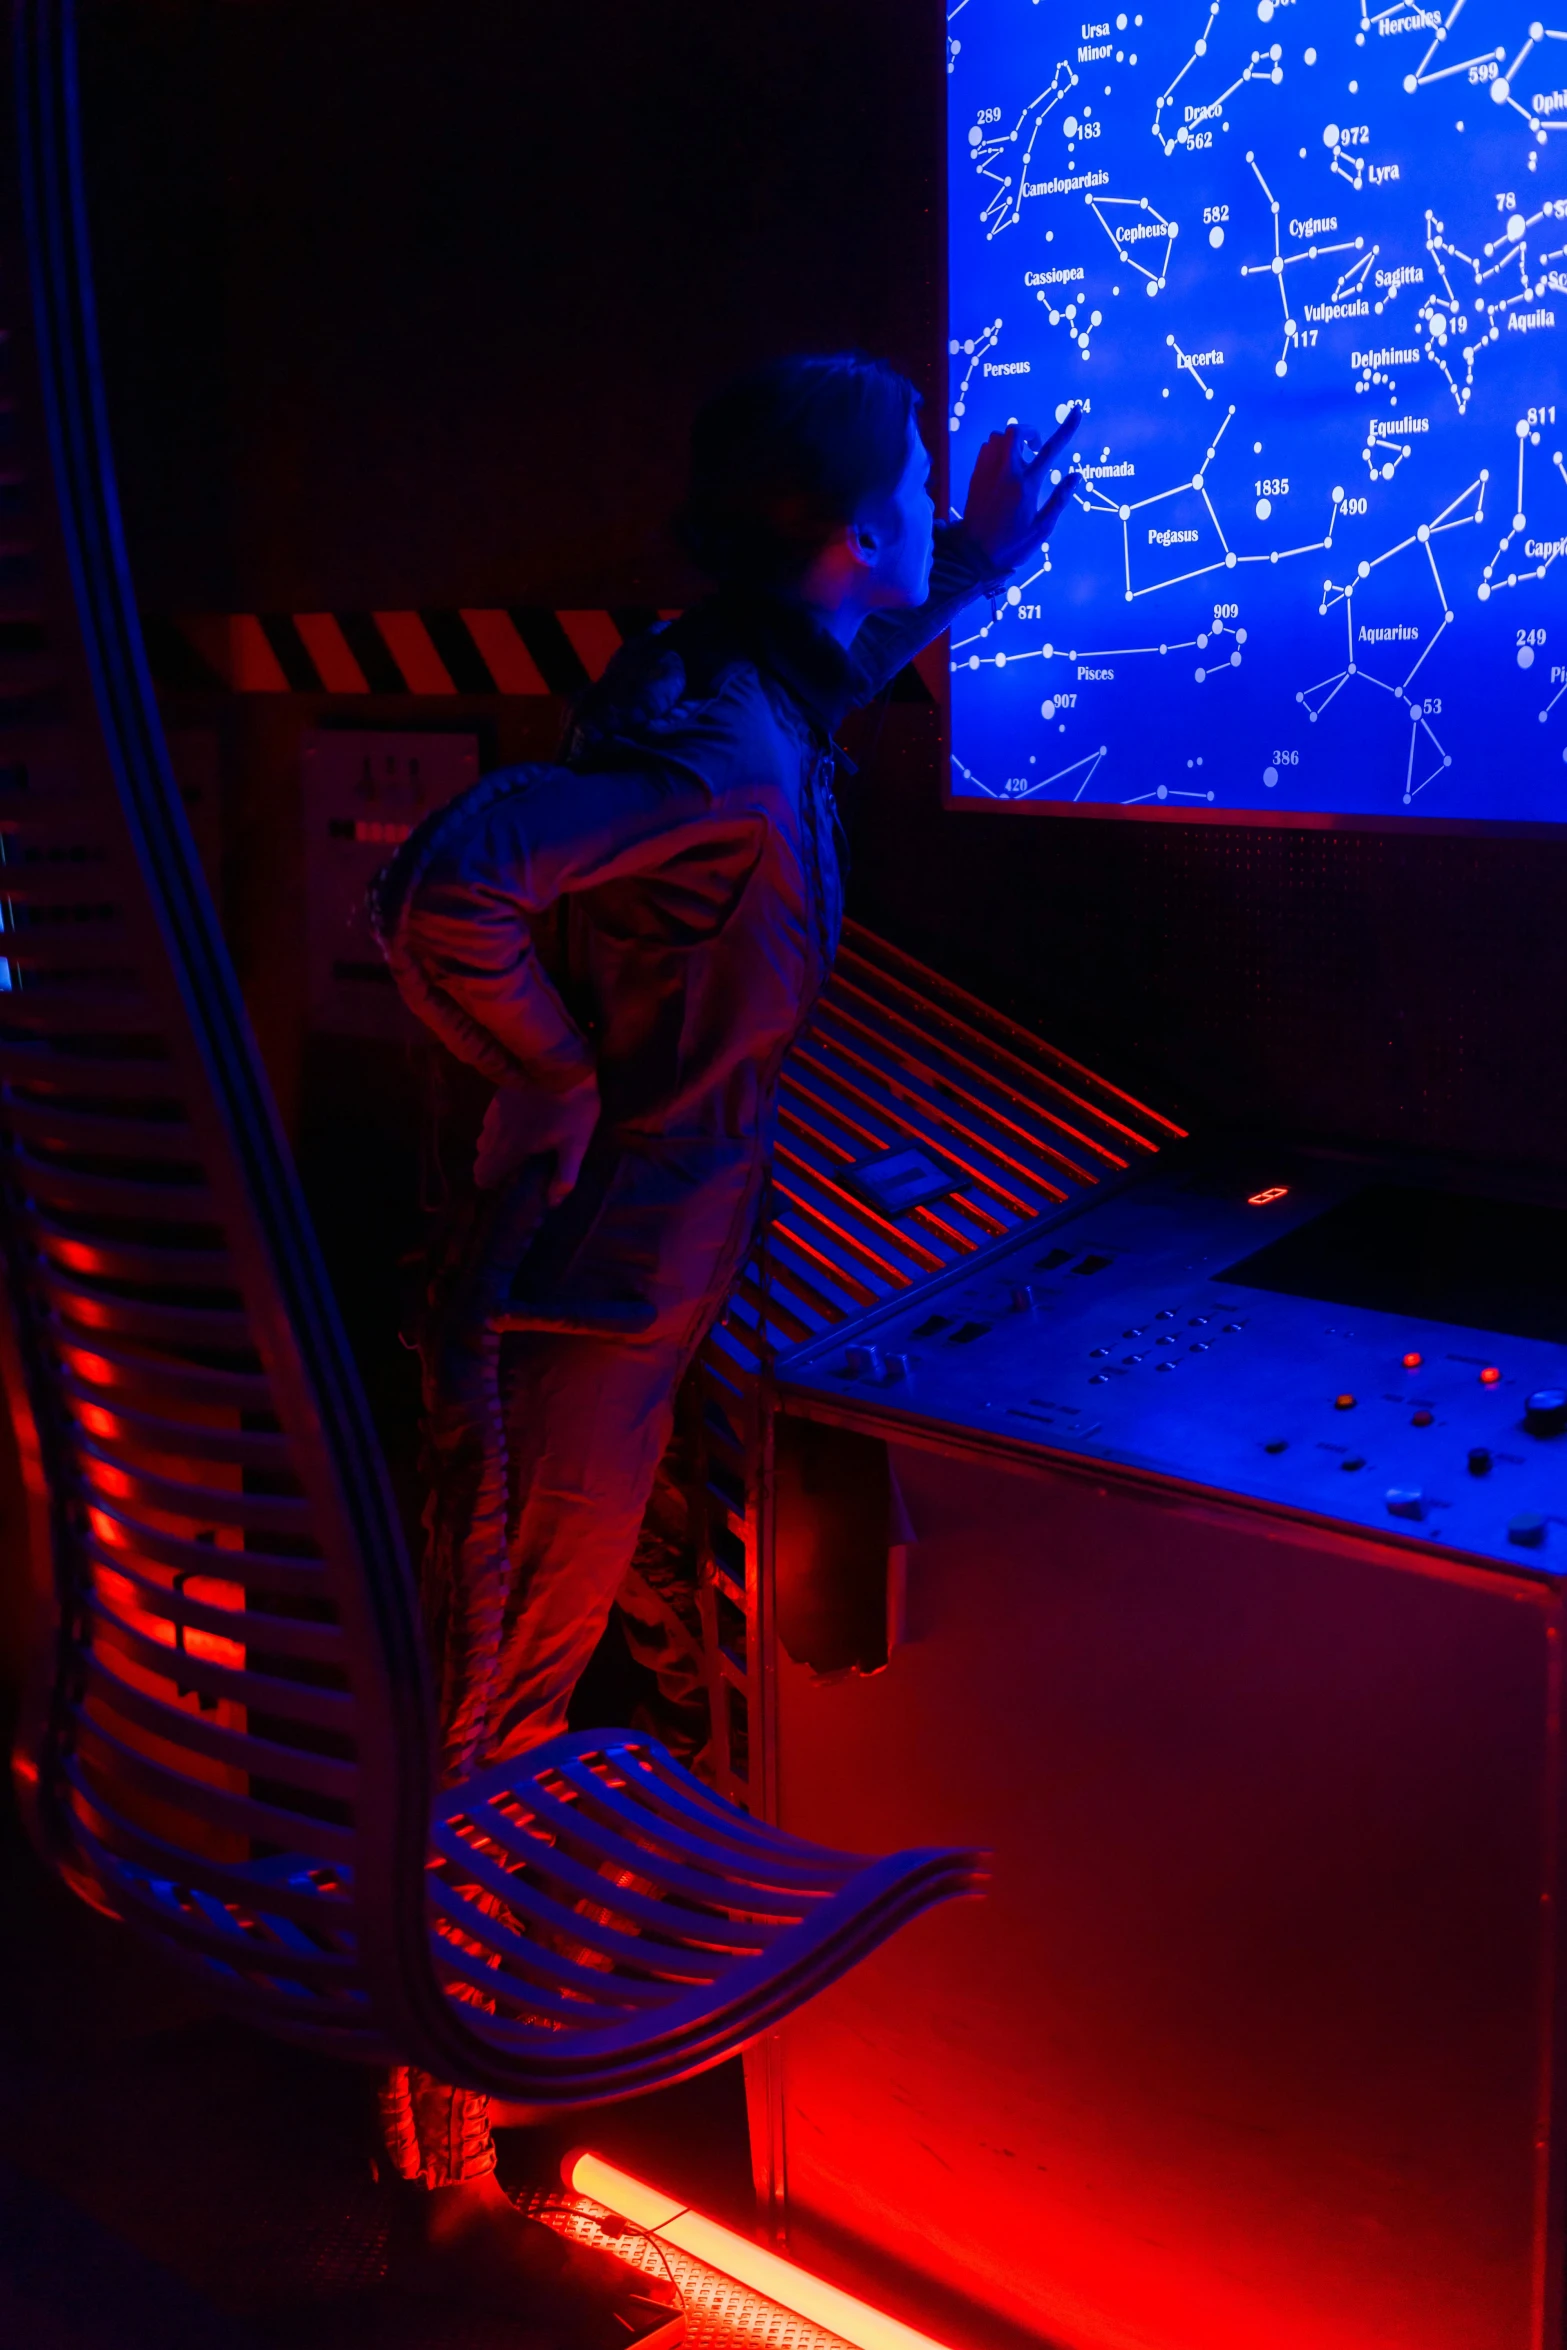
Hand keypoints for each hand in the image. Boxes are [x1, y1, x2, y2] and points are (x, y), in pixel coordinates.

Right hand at [474, 1070, 599, 1202]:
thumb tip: (553, 1203)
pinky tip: (514, 1123)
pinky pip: (489, 1119)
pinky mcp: (498, 1095)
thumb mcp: (576, 1145)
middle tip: (511, 1169)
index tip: (503, 1185)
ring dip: (494, 1146)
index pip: (485, 1175)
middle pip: (482, 1158)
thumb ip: (564, 1177)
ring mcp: (494, 1112)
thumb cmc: (571, 1107)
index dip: (490, 1183)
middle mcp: (495, 1133)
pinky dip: (497, 1127)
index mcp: (511, 1149)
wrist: (561, 1062)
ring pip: (484, 1137)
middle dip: (491, 1167)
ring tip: (514, 1147)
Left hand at [960, 409, 1081, 574]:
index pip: (1050, 449)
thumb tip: (1076, 475)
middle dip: (1030, 432)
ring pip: (998, 437)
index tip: (1076, 410)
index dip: (1066, 428)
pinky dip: (997, 449)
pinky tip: (1003, 466)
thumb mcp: (1042, 528)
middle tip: (1036, 449)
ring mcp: (987, 472)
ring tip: (1020, 459)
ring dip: (1012, 441)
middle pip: (1015, 431)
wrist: (974, 555)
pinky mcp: (975, 476)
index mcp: (1026, 485)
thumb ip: (1059, 499)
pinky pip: (986, 448)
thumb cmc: (1012, 545)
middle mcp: (1005, 473)